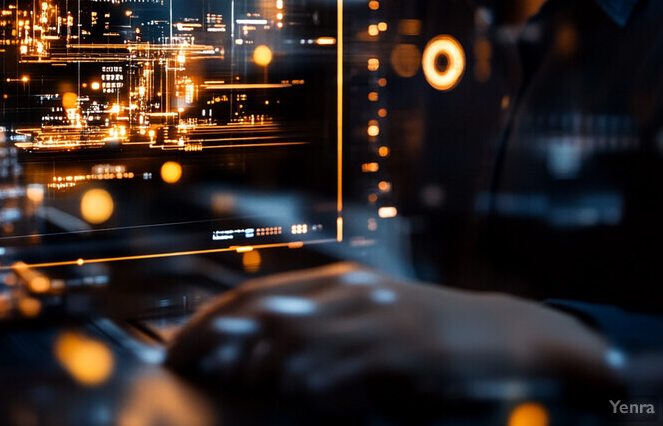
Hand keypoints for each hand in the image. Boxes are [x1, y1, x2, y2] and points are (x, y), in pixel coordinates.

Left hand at [166, 262, 621, 413]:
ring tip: (233, 382)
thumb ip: (322, 329)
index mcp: (335, 282)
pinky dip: (315, 379)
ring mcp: (376, 316)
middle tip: (180, 361)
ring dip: (259, 361)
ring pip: (301, 333)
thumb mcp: (369, 316)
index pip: (256, 294)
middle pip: (265, 307)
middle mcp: (348, 291)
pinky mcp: (405, 345)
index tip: (176, 345)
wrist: (498, 331)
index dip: (212, 317)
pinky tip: (296, 393)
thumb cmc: (426, 329)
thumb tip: (265, 357)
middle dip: (216, 333)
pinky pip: (348, 362)